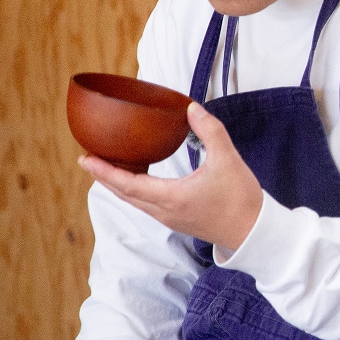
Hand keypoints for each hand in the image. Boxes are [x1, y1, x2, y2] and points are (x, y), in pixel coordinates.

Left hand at [78, 102, 263, 251]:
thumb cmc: (241, 198)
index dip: (104, 171)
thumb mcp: (227, 159)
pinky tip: (139, 178)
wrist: (253, 231)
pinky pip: (146, 204)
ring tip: (109, 166)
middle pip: (124, 194)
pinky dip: (134, 189)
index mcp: (171, 198)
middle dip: (104, 176)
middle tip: (89, 158)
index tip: (86, 158)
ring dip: (118, 184)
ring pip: (135, 200)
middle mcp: (164, 211)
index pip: (127, 184)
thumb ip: (210, 131)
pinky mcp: (178, 220)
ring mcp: (170, 218)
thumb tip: (192, 108)